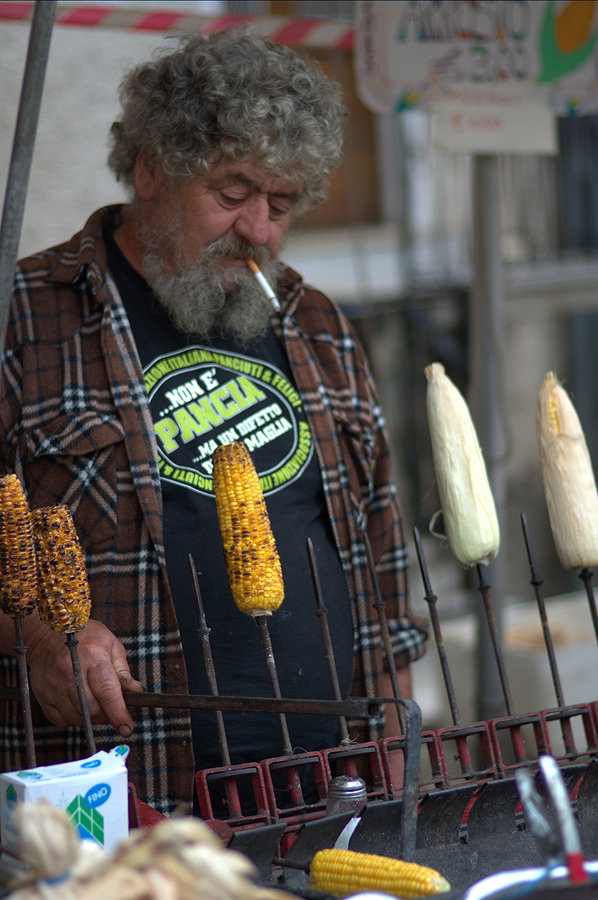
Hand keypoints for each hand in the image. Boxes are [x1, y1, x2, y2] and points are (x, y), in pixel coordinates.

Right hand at [25, 619, 144, 737]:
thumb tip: (137, 692)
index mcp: (92, 656)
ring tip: (95, 703)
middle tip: (112, 710)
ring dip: (91, 718)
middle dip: (106, 716)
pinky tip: (78, 704)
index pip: (106, 691)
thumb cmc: (86, 637)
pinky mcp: (42, 695)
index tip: (127, 727)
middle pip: (92, 709)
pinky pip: (61, 720)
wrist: (48, 634)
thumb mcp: (111, 646)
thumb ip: (124, 673)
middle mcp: (70, 671)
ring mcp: (53, 685)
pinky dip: (73, 718)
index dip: (118, 713)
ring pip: (77, 717)